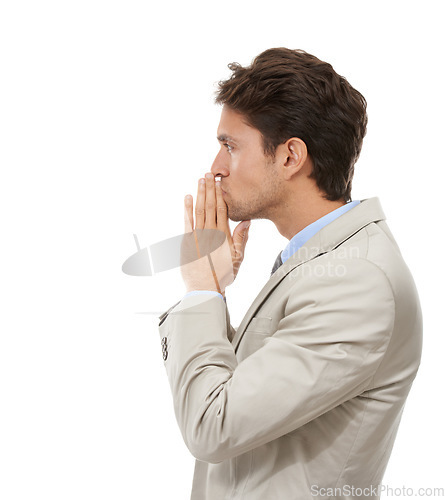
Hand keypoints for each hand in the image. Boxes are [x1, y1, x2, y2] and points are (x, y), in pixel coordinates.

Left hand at [181, 172, 250, 294]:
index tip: (220, 183)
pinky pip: (187, 221)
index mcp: (223, 235)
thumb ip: (241, 239)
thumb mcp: (238, 258)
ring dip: (200, 194)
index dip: (221, 195)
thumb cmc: (222, 275)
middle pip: (211, 206)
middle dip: (210, 189)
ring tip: (200, 180)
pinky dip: (187, 208)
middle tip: (209, 174)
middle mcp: (210, 232)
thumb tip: (246, 221)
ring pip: (199, 210)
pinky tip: (188, 197)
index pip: (222, 209)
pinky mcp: (187, 241)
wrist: (205, 288)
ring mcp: (197, 236)